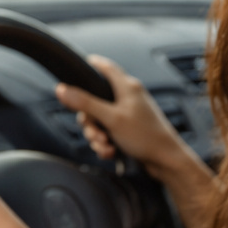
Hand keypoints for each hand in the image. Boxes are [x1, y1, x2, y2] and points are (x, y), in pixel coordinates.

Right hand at [55, 55, 184, 169]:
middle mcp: (127, 98)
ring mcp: (127, 115)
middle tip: (95, 132)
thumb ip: (85, 103)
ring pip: (99, 121)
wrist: (166, 162)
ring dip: (97, 136)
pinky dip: (105, 144)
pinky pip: (107, 133)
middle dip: (89, 121)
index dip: (90, 65)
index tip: (76, 69)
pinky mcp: (127, 131)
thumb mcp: (111, 119)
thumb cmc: (146, 137)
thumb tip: (62, 89)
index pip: (105, 67)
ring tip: (106, 145)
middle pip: (94, 101)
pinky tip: (111, 152)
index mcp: (127, 87)